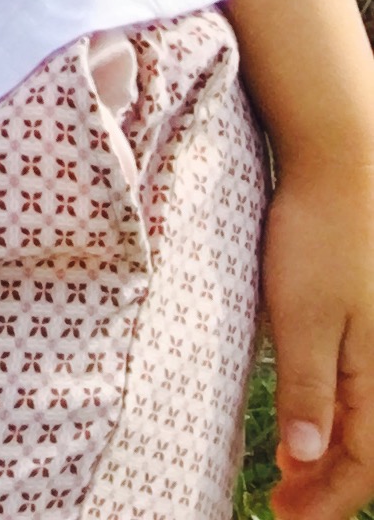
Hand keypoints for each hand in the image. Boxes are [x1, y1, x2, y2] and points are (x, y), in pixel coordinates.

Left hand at [266, 155, 373, 517]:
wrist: (339, 165)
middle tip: (286, 501)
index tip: (288, 517)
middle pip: (369, 448)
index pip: (363, 466)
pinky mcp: (362, 312)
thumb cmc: (318, 237)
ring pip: (363, 416)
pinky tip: (306, 411)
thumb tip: (310, 461)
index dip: (327, 501)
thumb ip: (306, 390)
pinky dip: (332, 411)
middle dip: (329, 483)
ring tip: (289, 467)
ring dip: (329, 449)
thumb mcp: (301, 317)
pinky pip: (357, 383)